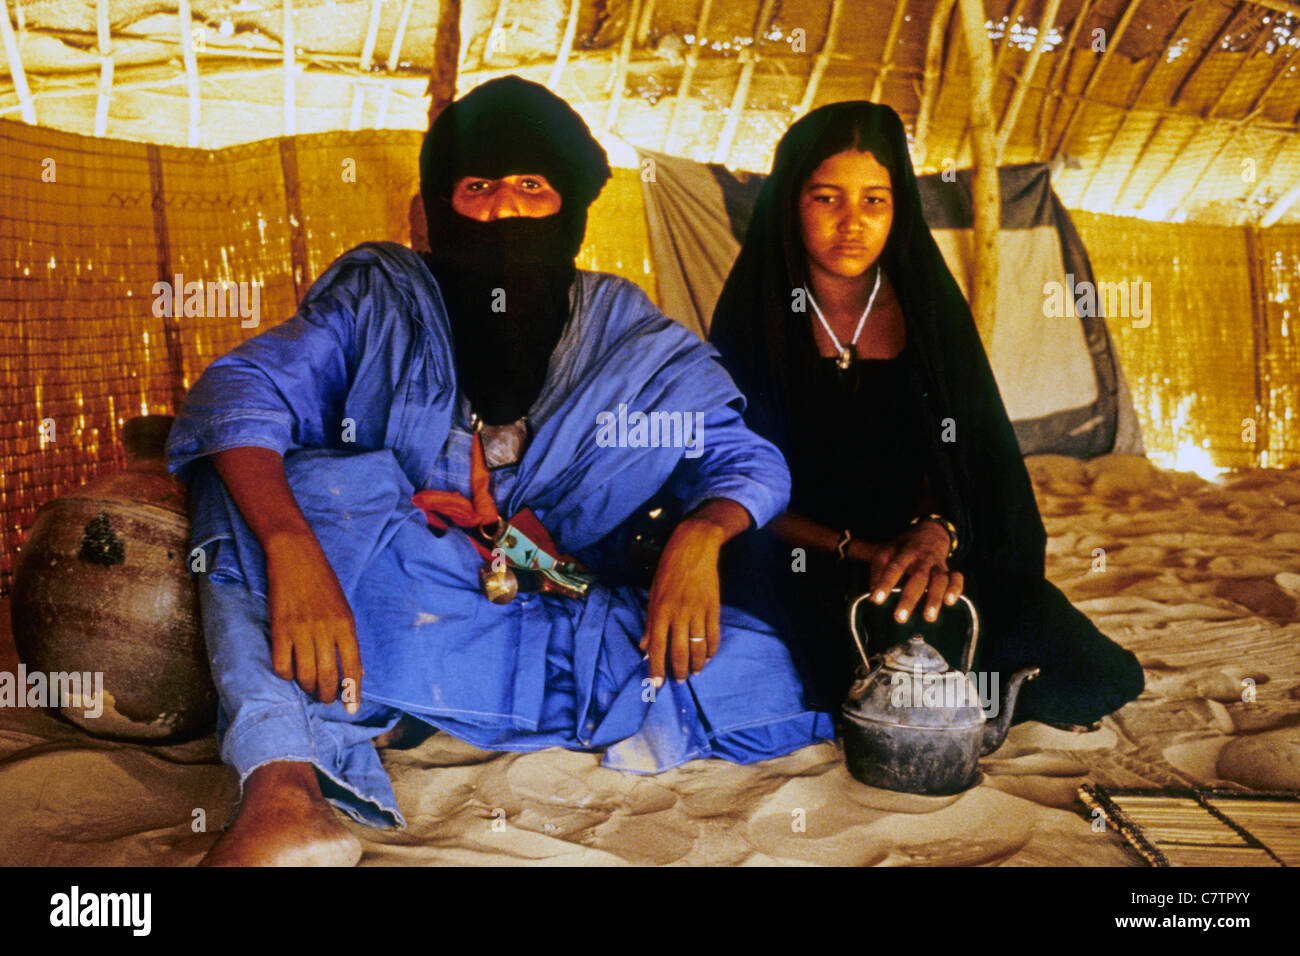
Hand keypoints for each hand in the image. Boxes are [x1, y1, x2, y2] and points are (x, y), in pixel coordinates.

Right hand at [264, 531, 363, 712]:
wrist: (296, 557)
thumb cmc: (323, 583)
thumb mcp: (344, 609)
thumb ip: (347, 638)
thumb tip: (352, 670)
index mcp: (346, 625)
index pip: (353, 667)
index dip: (352, 692)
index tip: (352, 709)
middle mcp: (326, 630)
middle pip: (329, 677)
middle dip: (327, 695)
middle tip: (325, 699)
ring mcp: (301, 630)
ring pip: (306, 674)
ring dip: (308, 687)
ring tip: (309, 687)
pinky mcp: (279, 629)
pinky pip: (281, 664)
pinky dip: (284, 674)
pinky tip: (288, 672)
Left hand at [639, 518, 724, 684]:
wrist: (694, 548)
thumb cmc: (669, 569)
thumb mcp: (653, 593)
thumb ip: (649, 622)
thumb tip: (644, 646)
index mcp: (660, 610)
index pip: (657, 646)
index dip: (656, 668)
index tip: (657, 684)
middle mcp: (679, 613)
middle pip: (680, 651)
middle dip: (679, 670)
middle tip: (680, 680)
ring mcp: (698, 611)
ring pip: (699, 646)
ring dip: (697, 664)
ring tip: (694, 672)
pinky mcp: (714, 607)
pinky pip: (714, 635)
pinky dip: (711, 649)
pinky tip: (708, 656)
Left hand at [868, 521, 963, 624]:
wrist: (929, 532)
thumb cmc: (902, 548)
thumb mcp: (886, 550)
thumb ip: (877, 569)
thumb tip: (872, 592)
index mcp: (904, 552)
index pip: (894, 567)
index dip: (885, 583)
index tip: (876, 600)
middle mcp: (922, 558)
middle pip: (918, 577)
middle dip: (910, 598)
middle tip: (900, 618)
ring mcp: (937, 564)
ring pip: (939, 580)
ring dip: (935, 598)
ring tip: (929, 618)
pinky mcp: (948, 570)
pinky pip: (956, 578)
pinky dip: (956, 589)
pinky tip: (950, 602)